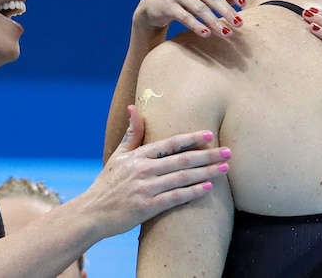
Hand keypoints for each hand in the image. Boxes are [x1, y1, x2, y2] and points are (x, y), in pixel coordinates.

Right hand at [89, 105, 230, 236]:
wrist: (93, 213)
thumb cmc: (108, 183)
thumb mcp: (118, 156)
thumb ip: (131, 134)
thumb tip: (133, 108)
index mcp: (138, 156)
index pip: (169, 143)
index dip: (191, 138)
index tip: (209, 134)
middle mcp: (143, 170)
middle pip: (182, 160)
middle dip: (207, 155)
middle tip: (228, 152)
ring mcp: (146, 189)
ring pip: (182, 178)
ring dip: (205, 173)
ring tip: (224, 169)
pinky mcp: (147, 207)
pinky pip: (175, 198)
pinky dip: (192, 192)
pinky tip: (207, 188)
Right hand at [133, 0, 244, 38]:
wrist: (153, 1)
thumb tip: (239, 0)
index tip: (244, 4)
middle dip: (227, 11)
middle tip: (239, 24)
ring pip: (200, 8)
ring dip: (215, 22)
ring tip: (226, 33)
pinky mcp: (167, 5)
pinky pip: (185, 17)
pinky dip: (197, 26)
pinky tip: (206, 34)